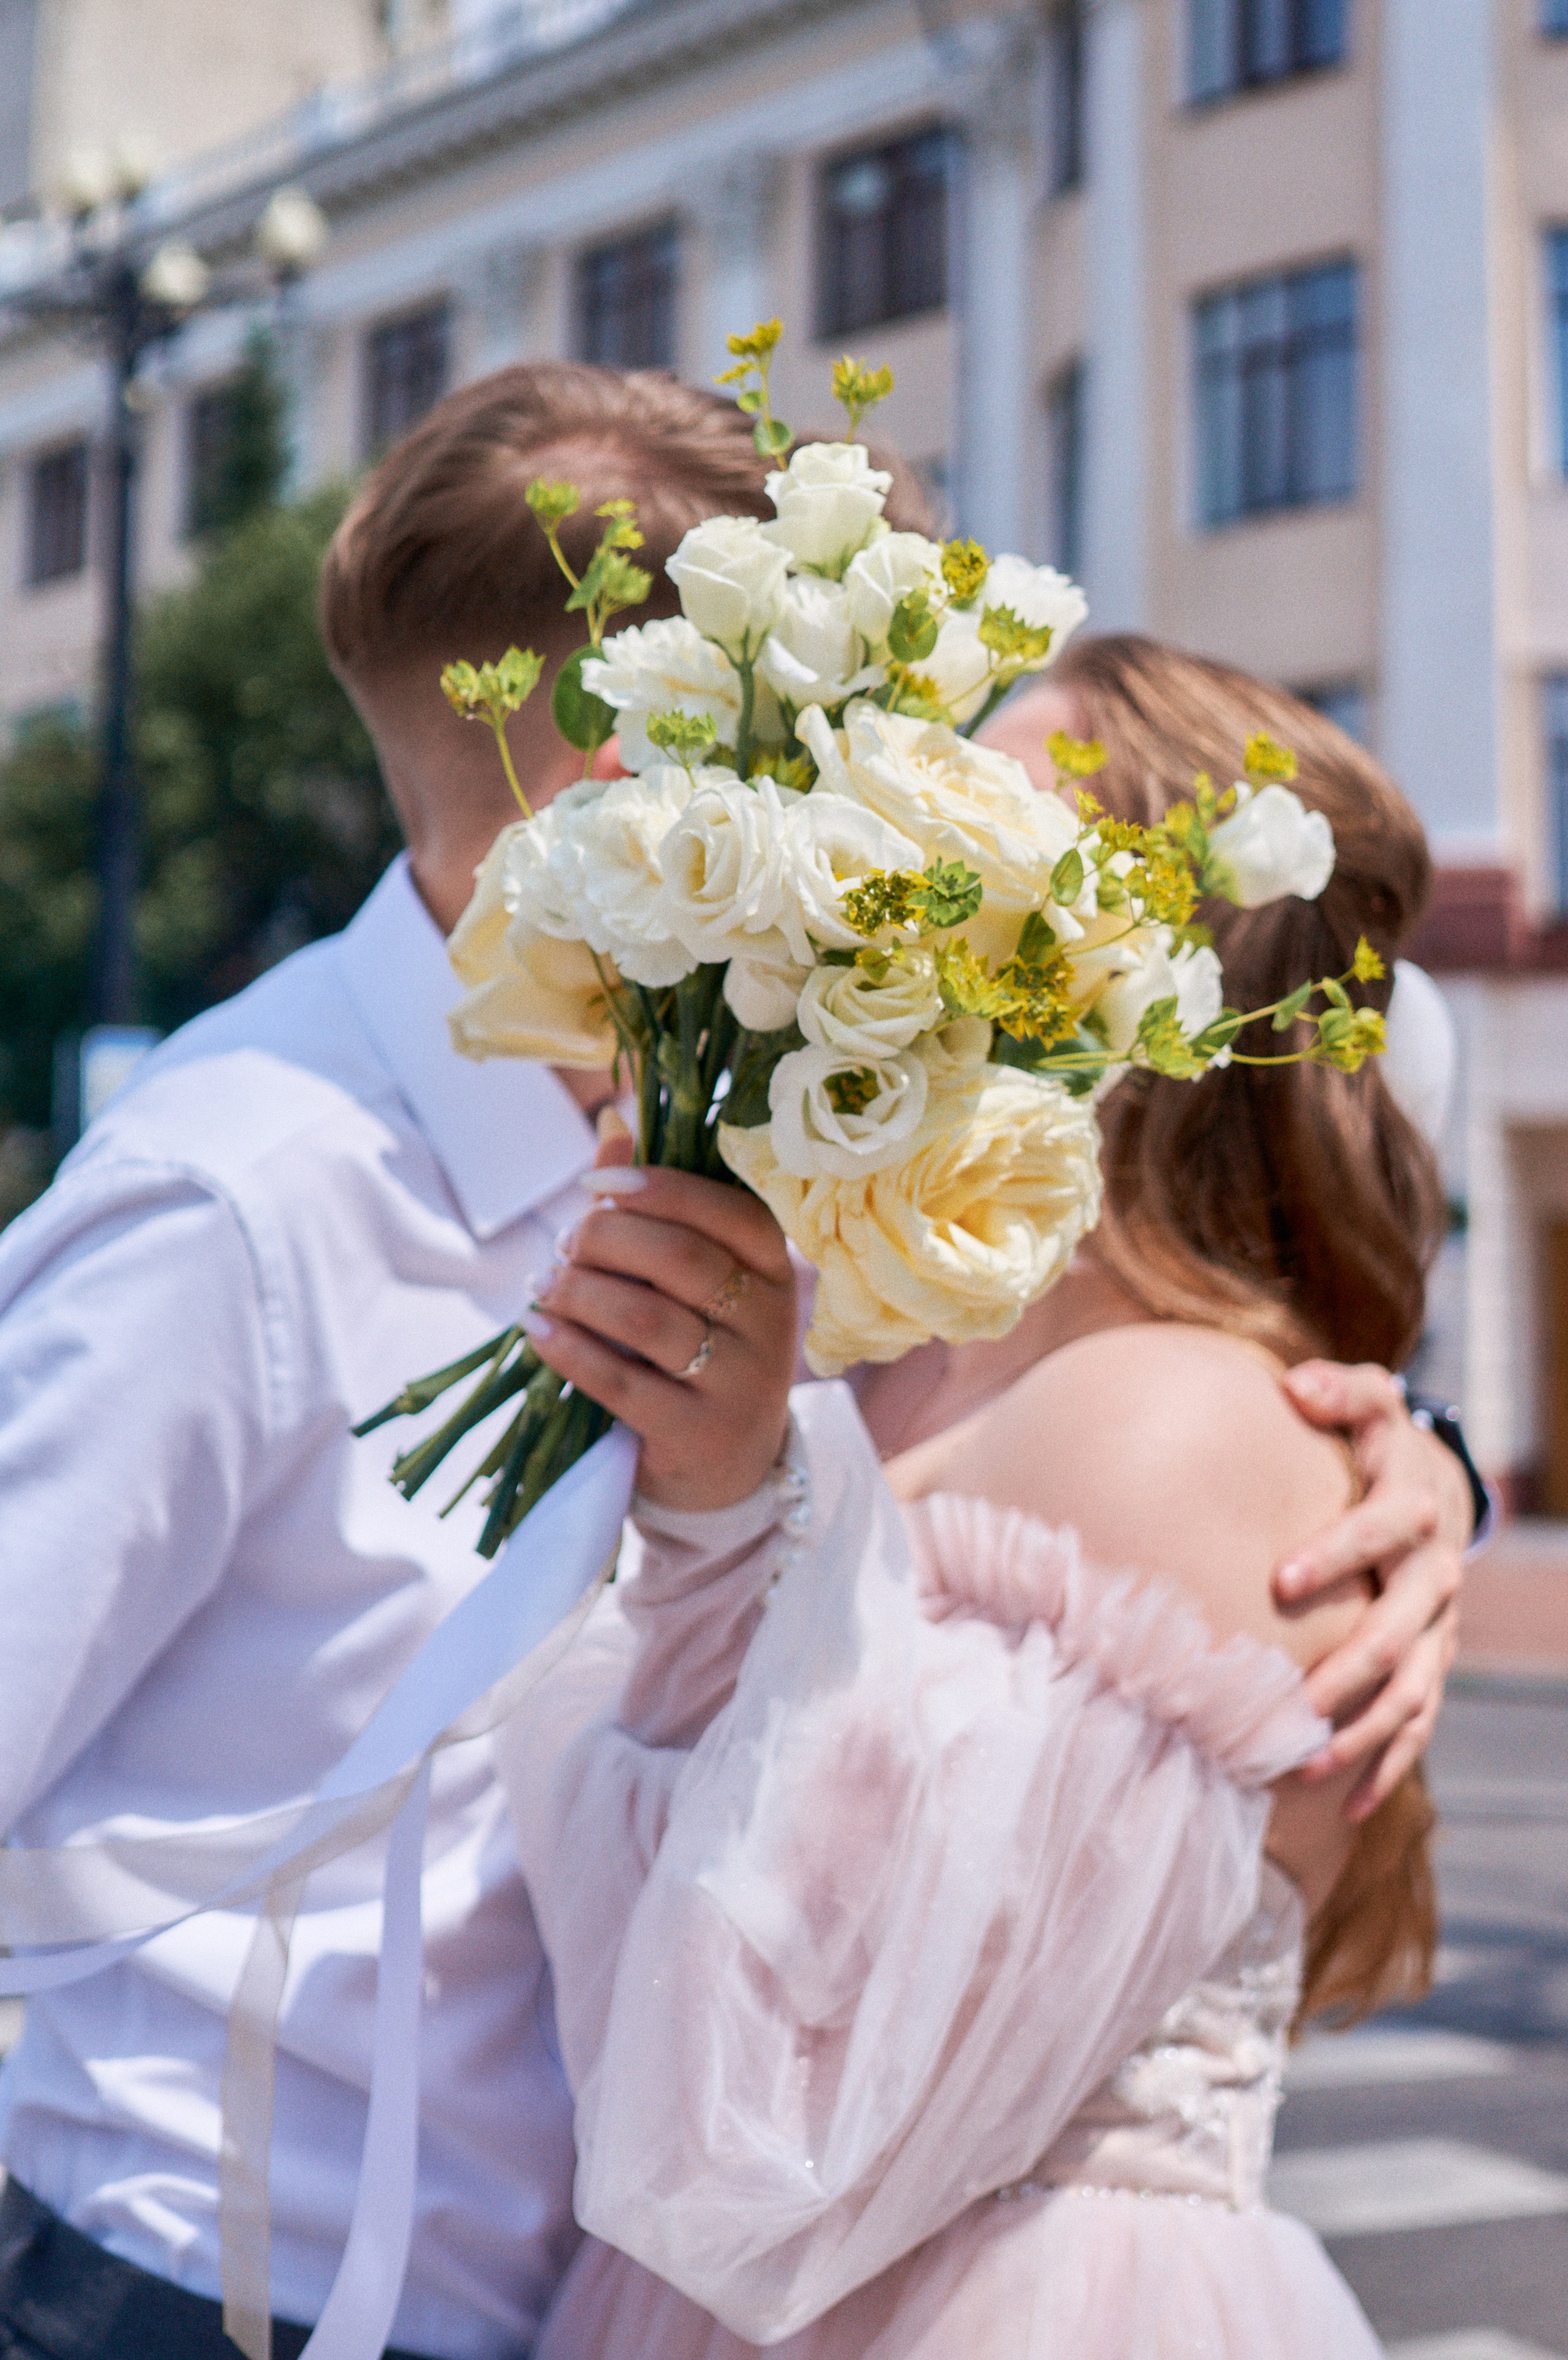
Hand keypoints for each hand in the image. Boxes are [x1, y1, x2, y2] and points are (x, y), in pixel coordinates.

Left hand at [522, 1139, 797, 1513]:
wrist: (729, 1469)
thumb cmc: (699, 1348)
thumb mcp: (691, 1279)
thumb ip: (653, 1204)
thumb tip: (611, 1120)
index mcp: (772, 1268)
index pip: (726, 1211)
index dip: (656, 1189)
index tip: (591, 1185)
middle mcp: (770, 1322)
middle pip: (680, 1259)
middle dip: (606, 1241)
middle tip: (563, 1246)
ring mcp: (741, 1382)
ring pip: (647, 1320)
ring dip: (579, 1294)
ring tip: (542, 1286)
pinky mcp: (701, 1434)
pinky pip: (624, 1383)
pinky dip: (569, 1350)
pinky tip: (536, 1330)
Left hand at [1276, 1360, 1472, 1820]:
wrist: (1435, 1490)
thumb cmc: (1378, 1443)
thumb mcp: (1368, 1400)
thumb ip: (1337, 1389)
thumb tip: (1295, 1384)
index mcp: (1411, 1510)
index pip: (1379, 1529)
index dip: (1335, 1553)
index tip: (1277, 1580)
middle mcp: (1434, 1575)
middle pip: (1398, 1630)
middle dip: (1347, 1669)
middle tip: (1291, 1702)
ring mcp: (1437, 1627)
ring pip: (1410, 1691)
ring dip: (1362, 1733)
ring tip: (1304, 1764)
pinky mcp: (1432, 1663)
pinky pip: (1419, 1721)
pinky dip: (1389, 1764)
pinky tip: (1350, 1805)